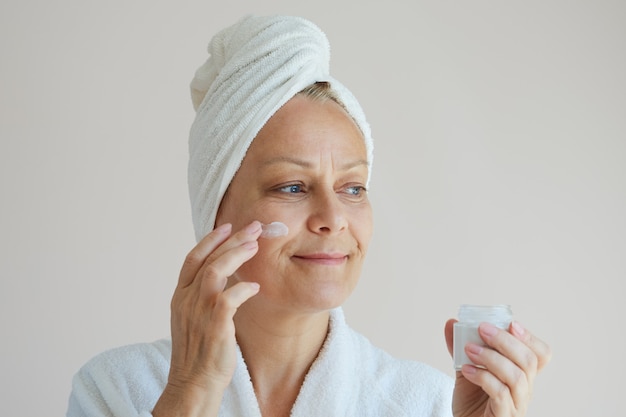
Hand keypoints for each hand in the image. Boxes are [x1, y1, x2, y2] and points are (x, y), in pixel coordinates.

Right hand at [153, 221, 262, 416]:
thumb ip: (201, 296)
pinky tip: (255, 287)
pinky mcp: (215, 325)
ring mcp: (199, 311)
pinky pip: (230, 297)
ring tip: (255, 245)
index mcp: (180, 296)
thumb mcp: (192, 319)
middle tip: (252, 227)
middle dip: (232, 239)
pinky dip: (244, 288)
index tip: (227, 227)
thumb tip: (220, 276)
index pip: (192, 258)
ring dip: (237, 254)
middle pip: (208, 258)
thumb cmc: (197, 353)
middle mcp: (186, 300)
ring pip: (216, 270)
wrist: (192, 384)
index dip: (210, 240)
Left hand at [444, 319, 550, 416]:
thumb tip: (451, 323)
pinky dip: (483, 377)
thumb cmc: (472, 401)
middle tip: (482, 329)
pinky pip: (501, 394)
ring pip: (517, 377)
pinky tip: (467, 370)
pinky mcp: (503, 416)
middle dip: (505, 341)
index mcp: (521, 375)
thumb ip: (461, 348)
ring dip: (492, 358)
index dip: (530, 338)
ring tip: (469, 350)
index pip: (541, 355)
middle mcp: (524, 390)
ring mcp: (516, 405)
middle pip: (529, 361)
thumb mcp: (467, 369)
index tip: (511, 323)